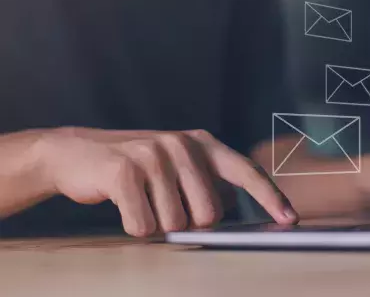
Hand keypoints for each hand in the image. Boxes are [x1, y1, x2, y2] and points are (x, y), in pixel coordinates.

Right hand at [35, 127, 297, 235]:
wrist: (78, 153)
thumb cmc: (136, 167)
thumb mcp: (178, 167)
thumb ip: (207, 184)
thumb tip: (231, 213)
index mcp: (202, 143)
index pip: (245, 172)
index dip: (270, 197)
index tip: (290, 219)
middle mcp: (183, 145)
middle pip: (210, 213)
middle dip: (189, 223)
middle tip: (165, 206)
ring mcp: (154, 155)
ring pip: (175, 224)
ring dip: (158, 224)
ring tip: (141, 200)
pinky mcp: (125, 171)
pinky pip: (144, 226)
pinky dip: (135, 226)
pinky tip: (125, 204)